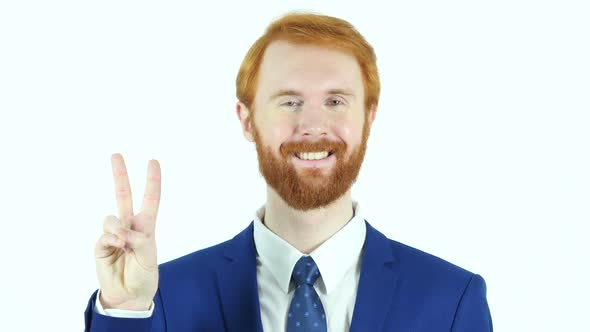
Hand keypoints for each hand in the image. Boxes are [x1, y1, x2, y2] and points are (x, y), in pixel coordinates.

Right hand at [94, 153, 160, 309]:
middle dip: (120, 174)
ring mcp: (114, 234)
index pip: (150, 199)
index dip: (152, 181)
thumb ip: (138, 239)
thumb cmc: (144, 274)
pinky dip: (113, 240)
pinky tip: (117, 249)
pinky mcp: (101, 244)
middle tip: (116, 154)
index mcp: (146, 226)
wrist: (129, 294)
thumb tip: (120, 231)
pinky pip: (105, 234)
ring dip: (119, 229)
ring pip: (112, 217)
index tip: (153, 161)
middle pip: (123, 195)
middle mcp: (129, 225)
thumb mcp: (149, 255)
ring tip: (124, 244)